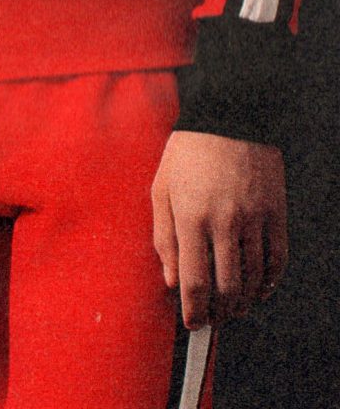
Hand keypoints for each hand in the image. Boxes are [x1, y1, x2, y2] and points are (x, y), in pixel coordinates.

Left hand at [151, 130, 286, 328]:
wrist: (229, 116)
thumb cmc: (188, 150)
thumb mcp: (161, 187)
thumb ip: (163, 236)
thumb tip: (170, 279)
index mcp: (191, 215)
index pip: (194, 280)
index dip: (193, 310)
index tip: (191, 323)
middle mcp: (224, 221)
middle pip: (227, 288)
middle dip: (219, 313)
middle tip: (212, 320)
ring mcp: (254, 218)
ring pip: (255, 279)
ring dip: (244, 302)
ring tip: (233, 309)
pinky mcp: (277, 213)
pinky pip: (278, 260)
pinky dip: (270, 282)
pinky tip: (259, 290)